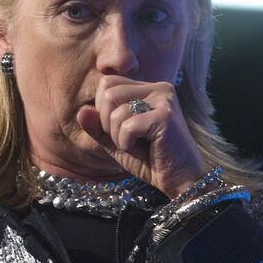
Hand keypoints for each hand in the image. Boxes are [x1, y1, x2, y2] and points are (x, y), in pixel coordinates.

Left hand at [76, 74, 206, 199]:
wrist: (181, 180)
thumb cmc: (151, 161)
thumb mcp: (117, 142)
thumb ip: (98, 127)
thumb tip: (81, 111)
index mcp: (148, 89)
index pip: (107, 83)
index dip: (102, 109)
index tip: (120, 130)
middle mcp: (159, 88)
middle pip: (108, 92)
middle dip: (107, 122)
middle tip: (127, 139)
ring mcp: (164, 100)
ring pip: (115, 110)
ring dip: (118, 135)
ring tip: (138, 145)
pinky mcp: (165, 116)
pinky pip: (127, 126)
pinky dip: (127, 143)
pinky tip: (145, 149)